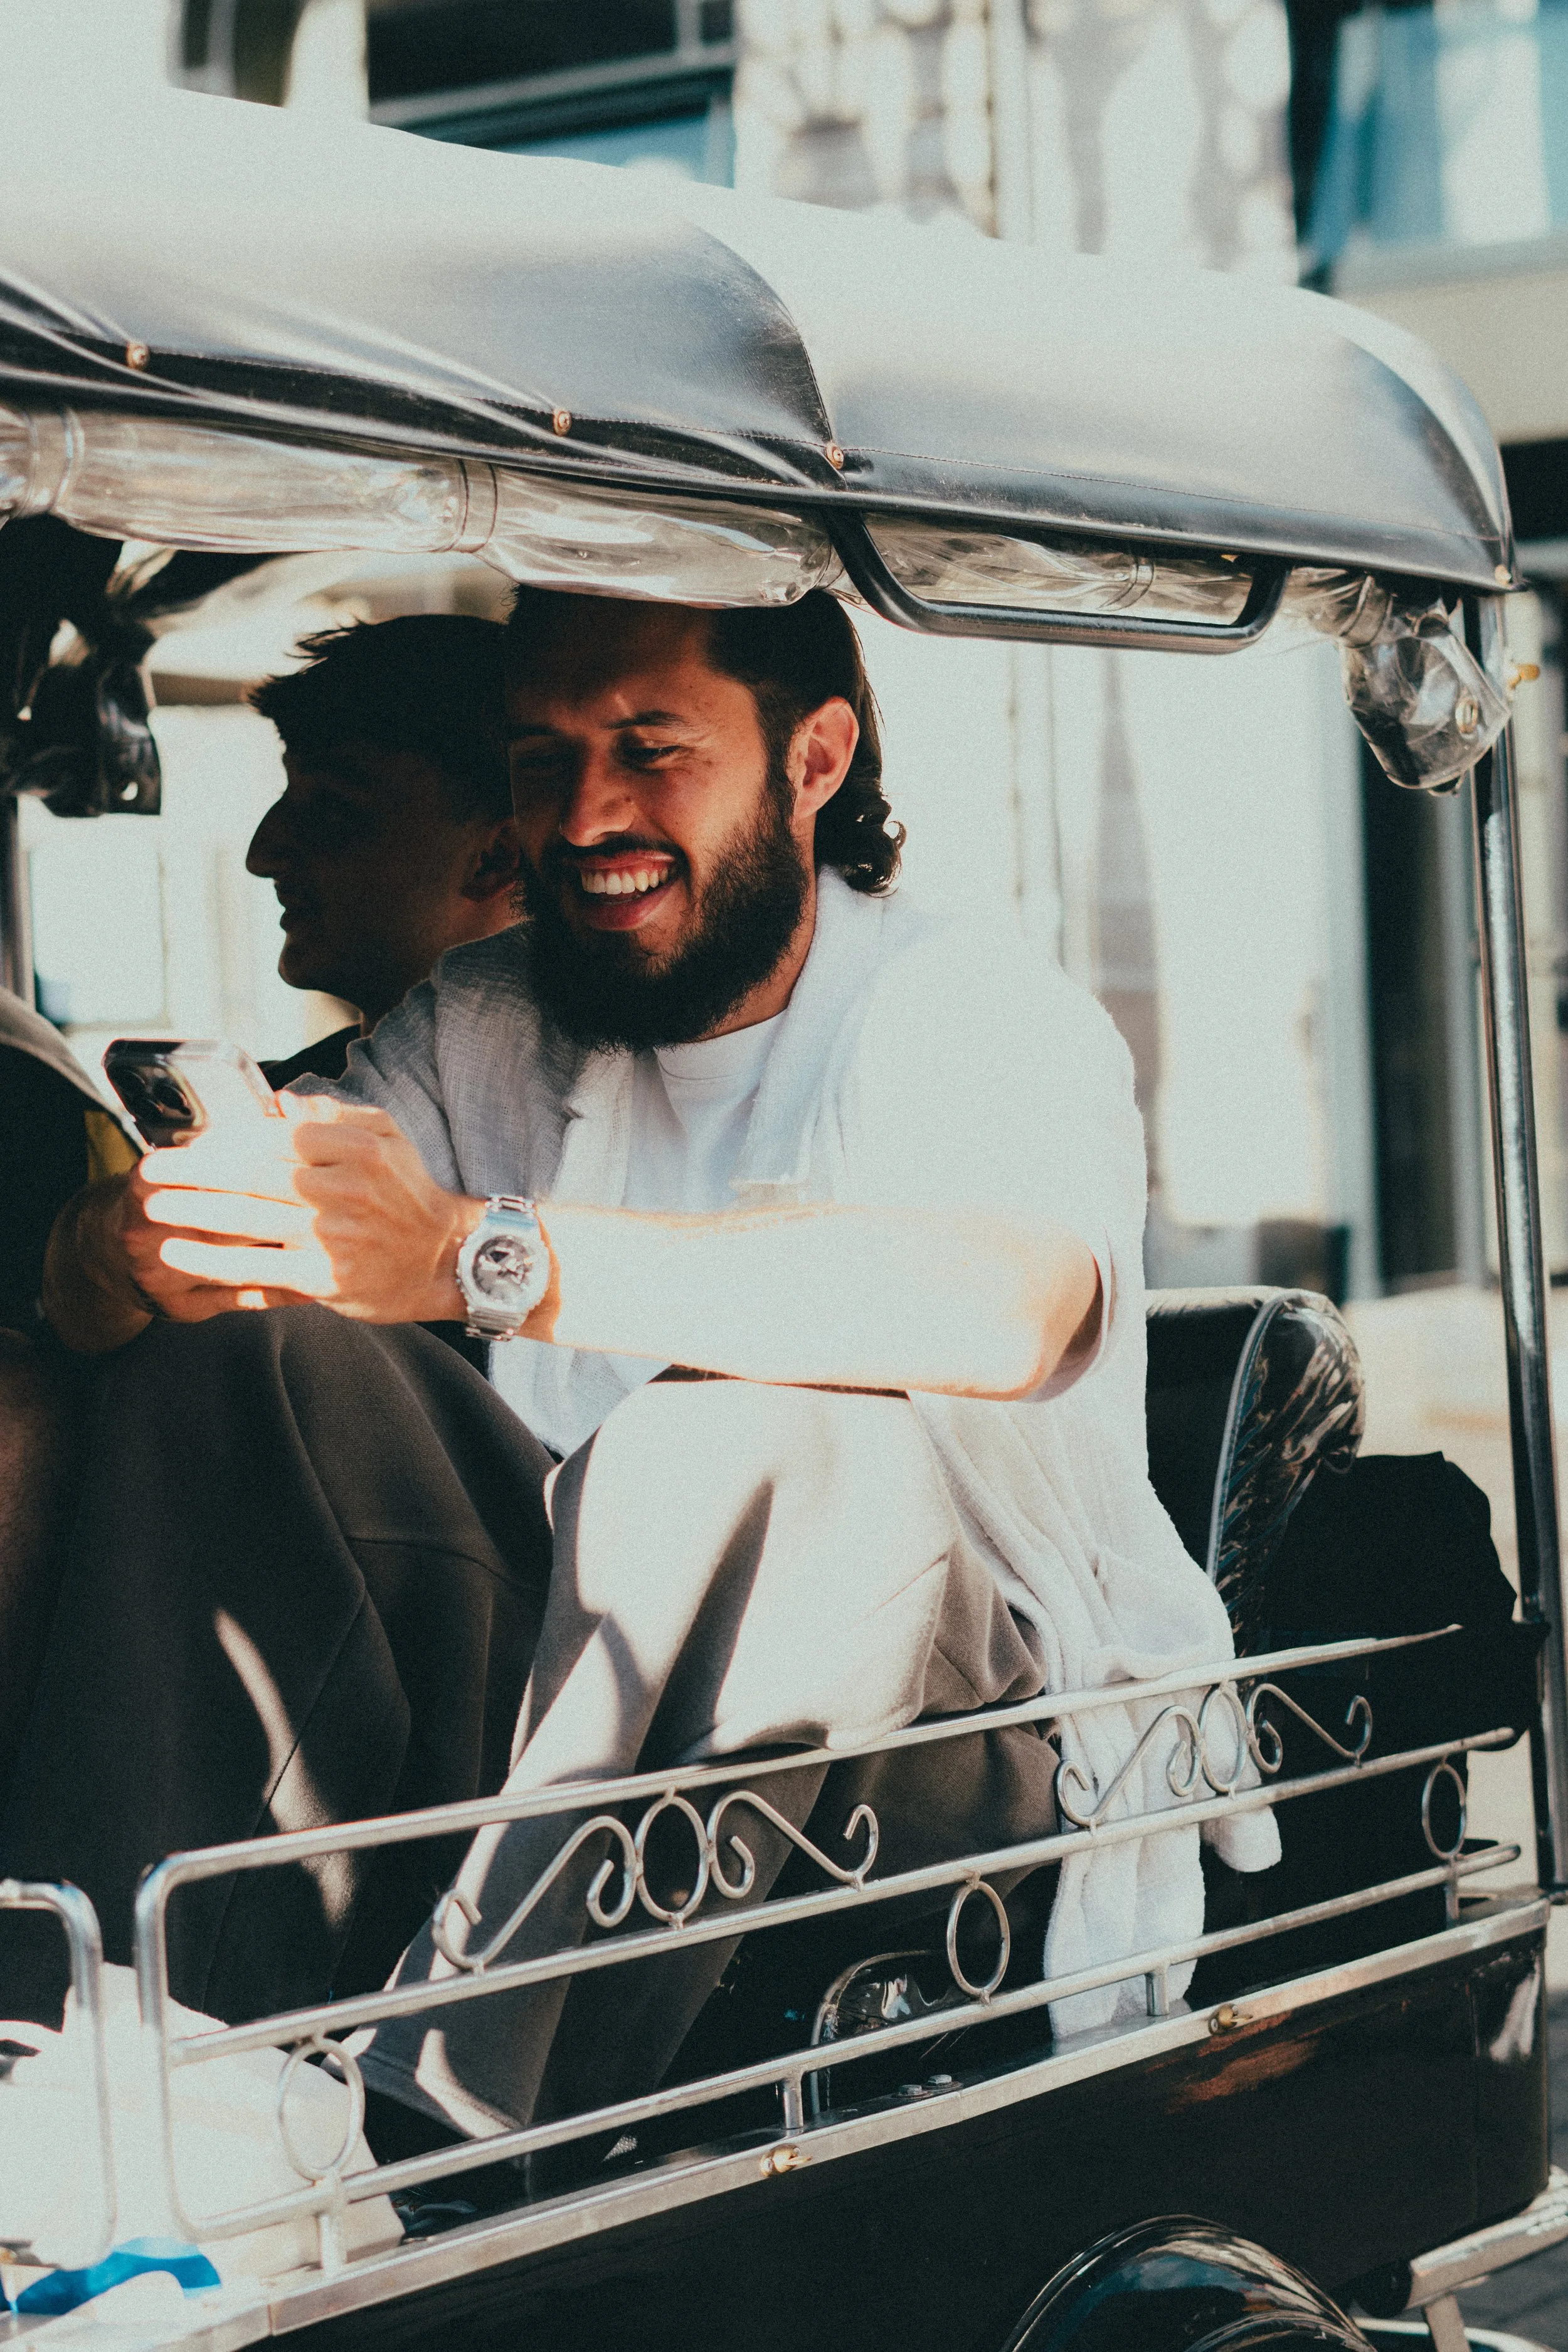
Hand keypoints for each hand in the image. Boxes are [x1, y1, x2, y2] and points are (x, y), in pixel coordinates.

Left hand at [138, 1096, 484, 1323]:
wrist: (447, 1260)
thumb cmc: (409, 1194)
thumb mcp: (387, 1136)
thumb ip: (332, 1112)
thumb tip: (277, 1102)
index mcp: (356, 1149)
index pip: (273, 1136)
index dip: (222, 1140)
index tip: (188, 1143)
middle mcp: (344, 1191)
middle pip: (250, 1175)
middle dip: (190, 1172)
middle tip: (150, 1170)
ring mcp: (332, 1237)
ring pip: (245, 1220)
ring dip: (190, 1213)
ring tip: (152, 1207)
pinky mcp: (324, 1278)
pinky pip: (255, 1268)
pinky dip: (211, 1261)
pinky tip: (177, 1255)